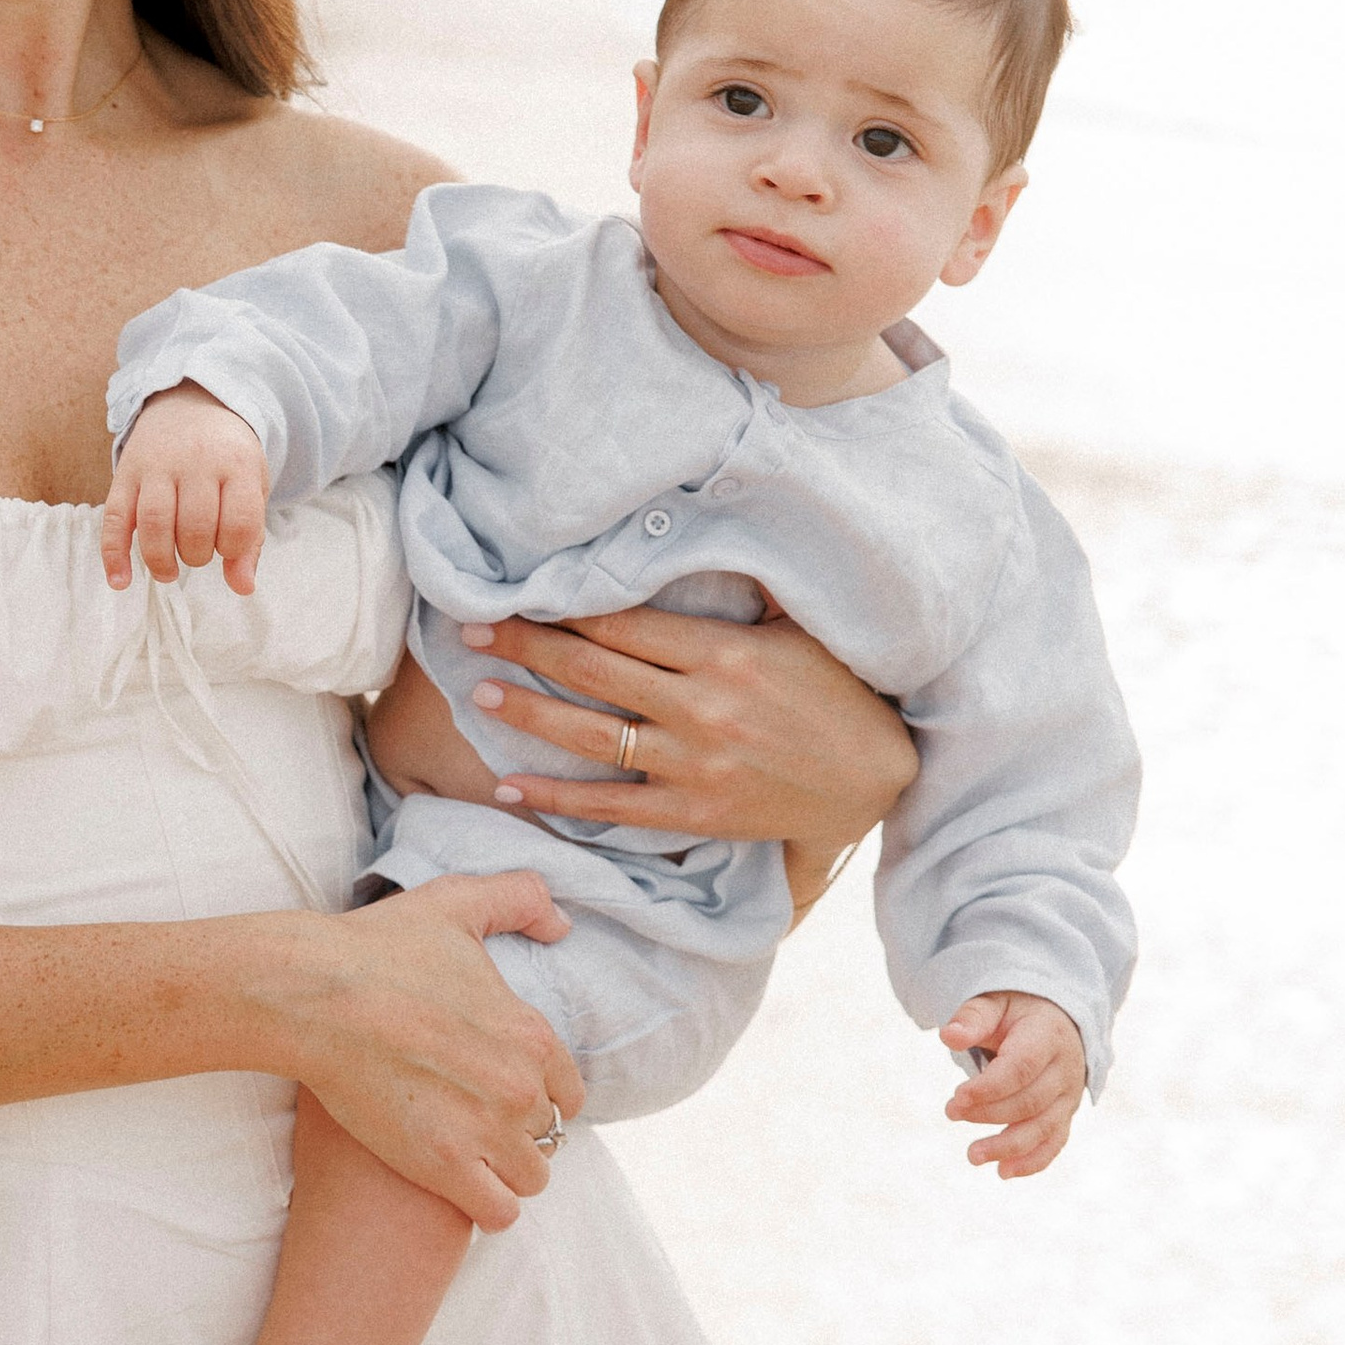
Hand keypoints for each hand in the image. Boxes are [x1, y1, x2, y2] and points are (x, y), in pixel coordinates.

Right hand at [101, 385, 270, 593]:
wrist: (190, 402)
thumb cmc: (226, 456)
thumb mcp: (251, 485)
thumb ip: (250, 537)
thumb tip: (243, 587)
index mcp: (236, 463)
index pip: (239, 521)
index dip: (234, 548)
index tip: (228, 549)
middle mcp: (195, 461)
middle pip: (195, 526)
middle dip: (198, 555)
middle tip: (198, 553)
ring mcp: (156, 465)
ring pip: (155, 522)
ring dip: (161, 560)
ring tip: (168, 572)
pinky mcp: (125, 473)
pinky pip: (114, 518)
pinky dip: (114, 554)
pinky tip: (120, 581)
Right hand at [258, 874, 583, 1231]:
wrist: (314, 996)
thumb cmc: (376, 948)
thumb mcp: (455, 903)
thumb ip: (520, 900)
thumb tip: (563, 925)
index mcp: (531, 1033)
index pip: (569, 1090)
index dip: (538, 1093)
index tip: (501, 1092)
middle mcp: (521, 1087)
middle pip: (549, 1135)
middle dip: (517, 1131)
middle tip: (474, 1123)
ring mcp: (486, 1131)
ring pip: (531, 1178)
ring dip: (505, 1171)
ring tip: (468, 1158)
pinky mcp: (445, 1166)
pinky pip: (499, 1212)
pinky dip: (487, 1206)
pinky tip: (458, 1187)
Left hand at [458, 600, 916, 853]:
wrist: (874, 781)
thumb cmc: (837, 693)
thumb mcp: (799, 629)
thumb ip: (745, 591)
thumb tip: (698, 533)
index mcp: (723, 653)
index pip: (623, 622)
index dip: (562, 605)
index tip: (515, 591)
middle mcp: (701, 707)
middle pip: (592, 669)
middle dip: (526, 646)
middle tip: (471, 630)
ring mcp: (694, 764)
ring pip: (590, 735)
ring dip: (529, 714)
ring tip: (482, 692)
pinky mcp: (694, 812)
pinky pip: (611, 804)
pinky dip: (556, 797)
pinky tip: (509, 786)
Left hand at [940, 991, 1086, 1178]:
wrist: (1054, 1019)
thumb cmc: (1015, 1012)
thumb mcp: (994, 1003)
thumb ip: (973, 1018)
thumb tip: (948, 1036)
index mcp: (1048, 1036)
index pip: (1022, 1068)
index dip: (989, 1087)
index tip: (957, 1097)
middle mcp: (1066, 1069)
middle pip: (1031, 1101)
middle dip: (989, 1113)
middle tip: (951, 1112)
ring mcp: (1069, 1095)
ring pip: (1043, 1128)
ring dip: (1007, 1146)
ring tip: (972, 1156)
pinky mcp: (1065, 1115)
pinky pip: (1054, 1143)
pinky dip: (1032, 1162)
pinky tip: (1003, 1172)